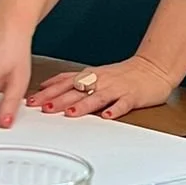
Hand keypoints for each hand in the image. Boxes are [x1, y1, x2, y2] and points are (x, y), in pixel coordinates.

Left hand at [29, 53, 174, 120]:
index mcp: (90, 76)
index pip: (64, 83)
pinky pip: (123, 104)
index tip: (32, 101)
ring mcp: (117, 89)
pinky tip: (107, 116)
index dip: (48, 91)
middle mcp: (100, 81)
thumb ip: (71, 80)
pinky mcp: (133, 96)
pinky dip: (115, 109)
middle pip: (77, 90)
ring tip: (70, 113)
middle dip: (60, 99)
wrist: (153, 68)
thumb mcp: (93, 73)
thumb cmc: (122, 74)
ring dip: (83, 105)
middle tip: (44, 108)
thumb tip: (46, 85)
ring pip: (97, 96)